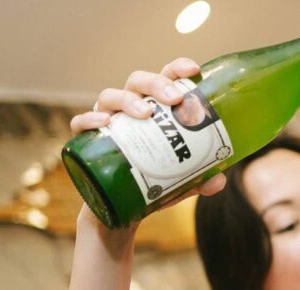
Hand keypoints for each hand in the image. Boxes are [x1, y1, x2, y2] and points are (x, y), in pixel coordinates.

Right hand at [69, 57, 227, 213]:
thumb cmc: (153, 182)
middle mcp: (130, 108)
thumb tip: (218, 182)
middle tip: (174, 99)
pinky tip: (104, 122)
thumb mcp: (180, 182)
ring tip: (144, 113)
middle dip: (156, 84)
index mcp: (155, 108)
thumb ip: (199, 179)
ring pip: (110, 96)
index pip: (164, 79)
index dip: (176, 69)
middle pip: (138, 81)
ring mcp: (108, 121)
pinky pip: (81, 123)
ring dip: (128, 100)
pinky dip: (90, 119)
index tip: (193, 70)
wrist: (122, 210)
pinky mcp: (88, 140)